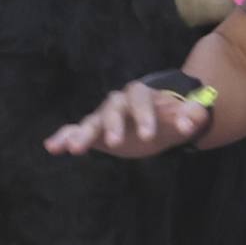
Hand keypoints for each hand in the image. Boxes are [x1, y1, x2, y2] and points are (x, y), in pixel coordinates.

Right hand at [45, 81, 210, 157]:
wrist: (160, 121)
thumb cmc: (174, 116)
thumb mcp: (187, 116)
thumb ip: (193, 114)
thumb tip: (193, 122)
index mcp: (142, 95)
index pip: (141, 100)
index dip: (144, 116)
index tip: (149, 135)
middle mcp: (119, 103)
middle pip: (112, 109)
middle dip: (112, 125)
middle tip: (114, 143)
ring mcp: (104, 116)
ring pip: (91, 121)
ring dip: (82, 134)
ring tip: (73, 149)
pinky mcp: (95, 132)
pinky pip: (76, 131)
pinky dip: (64, 137)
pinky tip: (52, 147)